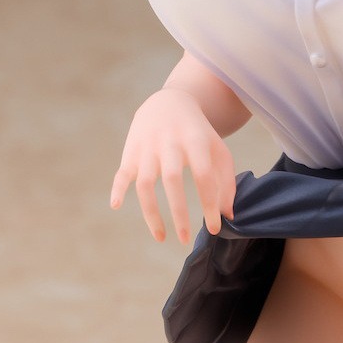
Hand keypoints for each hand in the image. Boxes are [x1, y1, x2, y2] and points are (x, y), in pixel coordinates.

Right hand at [109, 86, 236, 243]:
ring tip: (161, 237)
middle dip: (179, 212)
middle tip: (185, 239)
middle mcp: (169, 143)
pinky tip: (115, 206)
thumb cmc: (198, 134)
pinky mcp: (130, 152)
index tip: (214, 228)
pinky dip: (116, 189)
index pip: (204, 176)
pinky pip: (121, 173)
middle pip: (172, 179)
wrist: (168, 103)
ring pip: (145, 182)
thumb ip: (226, 181)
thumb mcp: (218, 150)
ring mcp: (147, 147)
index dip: (210, 203)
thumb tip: (227, 216)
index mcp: (195, 141)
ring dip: (151, 212)